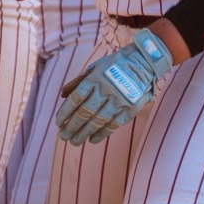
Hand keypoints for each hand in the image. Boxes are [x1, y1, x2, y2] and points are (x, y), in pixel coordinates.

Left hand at [55, 31, 173, 146]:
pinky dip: (102, 133)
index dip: (65, 112)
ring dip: (84, 133)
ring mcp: (120, 100)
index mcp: (95, 78)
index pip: (76, 99)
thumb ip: (79, 81)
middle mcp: (106, 90)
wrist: (145, 61)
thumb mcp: (95, 67)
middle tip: (64, 137)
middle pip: (85, 112)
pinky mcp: (131, 108)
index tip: (58, 123)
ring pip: (98, 121)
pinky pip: (114, 124)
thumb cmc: (116, 64)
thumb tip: (62, 95)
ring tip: (74, 141)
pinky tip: (93, 140)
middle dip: (72, 126)